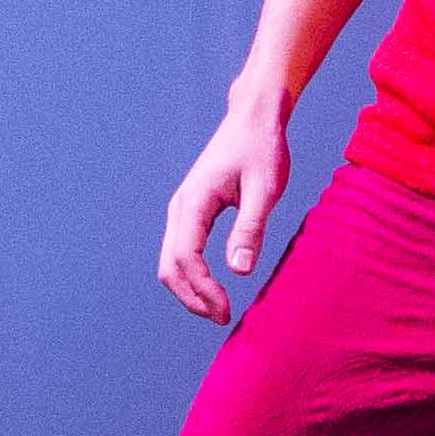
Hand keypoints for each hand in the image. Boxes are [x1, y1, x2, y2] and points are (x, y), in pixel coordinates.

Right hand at [159, 102, 290, 324]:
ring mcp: (183, 208)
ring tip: (219, 309)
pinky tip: (214, 285)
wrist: (254, 117)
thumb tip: (239, 271)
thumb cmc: (262, 149)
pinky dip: (192, 275)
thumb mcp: (264, 190)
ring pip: (171, 260)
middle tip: (224, 318)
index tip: (227, 310)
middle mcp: (181, 206)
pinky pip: (181, 250)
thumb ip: (250, 228)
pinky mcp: (192, 210)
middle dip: (192, 298)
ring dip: (190, 289)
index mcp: (195, 201)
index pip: (187, 258)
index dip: (203, 290)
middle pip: (170, 266)